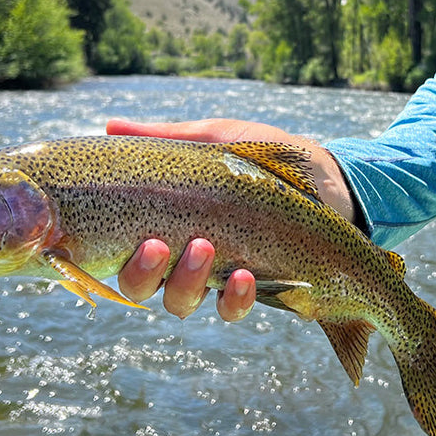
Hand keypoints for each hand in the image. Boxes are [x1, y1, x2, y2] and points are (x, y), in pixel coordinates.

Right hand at [107, 118, 353, 320]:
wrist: (326, 178)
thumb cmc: (264, 159)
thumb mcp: (215, 140)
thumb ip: (165, 138)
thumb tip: (109, 125)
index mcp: (167, 226)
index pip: (124, 253)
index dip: (117, 257)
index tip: (137, 235)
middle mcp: (184, 259)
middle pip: (142, 287)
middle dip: (143, 273)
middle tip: (159, 245)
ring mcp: (217, 278)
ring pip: (180, 302)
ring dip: (185, 283)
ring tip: (205, 248)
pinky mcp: (255, 291)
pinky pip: (232, 309)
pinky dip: (233, 298)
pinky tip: (245, 276)